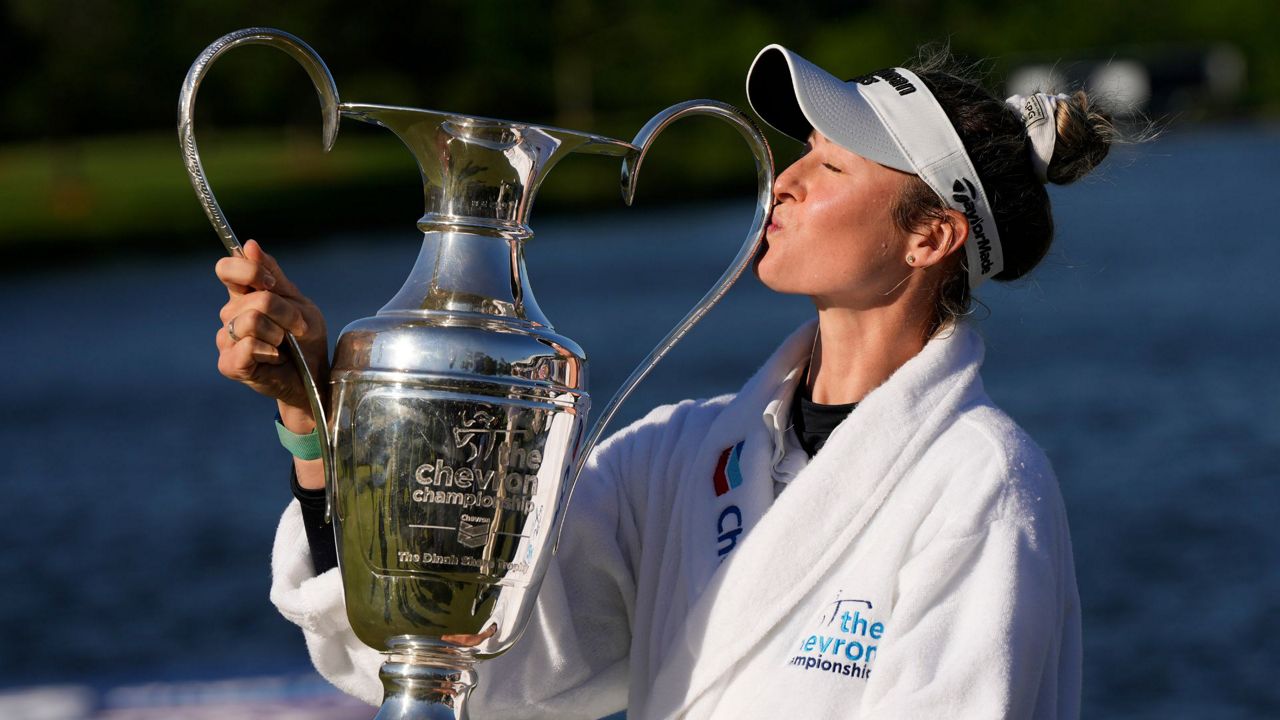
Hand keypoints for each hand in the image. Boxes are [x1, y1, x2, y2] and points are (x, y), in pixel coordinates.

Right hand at [214, 240, 328, 425]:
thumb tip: (249, 245)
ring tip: (285, 345)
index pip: (227, 268)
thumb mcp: (298, 302)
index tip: (273, 284)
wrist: (313, 377)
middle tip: (296, 328)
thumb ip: (273, 275)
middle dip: (285, 312)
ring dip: (279, 332)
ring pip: (251, 320)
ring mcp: (226, 340)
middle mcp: (230, 315)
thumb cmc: (306, 339)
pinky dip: (270, 351)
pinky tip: (275, 358)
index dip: (249, 271)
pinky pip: (247, 346)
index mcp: (244, 295)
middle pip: (253, 298)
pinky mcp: (229, 364)